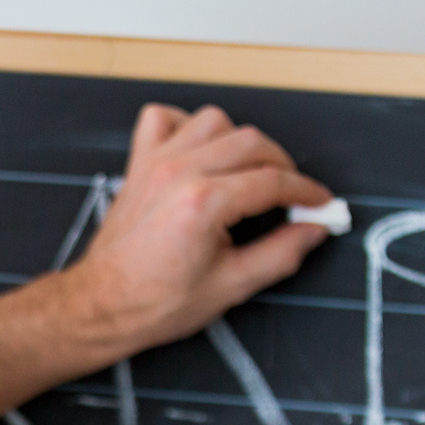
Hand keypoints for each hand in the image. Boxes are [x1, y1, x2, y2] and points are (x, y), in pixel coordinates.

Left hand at [47, 103, 338, 366]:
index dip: (307, 192)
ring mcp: (157, 162)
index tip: (321, 204)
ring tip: (250, 174)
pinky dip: (187, 126)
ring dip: (240, 142)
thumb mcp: (231, 286)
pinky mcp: (139, 164)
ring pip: (214, 122)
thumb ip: (280, 253)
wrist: (103, 304)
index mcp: (204, 203)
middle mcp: (179, 172)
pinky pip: (164, 119)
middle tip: (293, 196)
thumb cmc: (155, 302)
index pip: (273, 181)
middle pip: (252, 143)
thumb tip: (312, 231)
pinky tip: (201, 153)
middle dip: (283, 166)